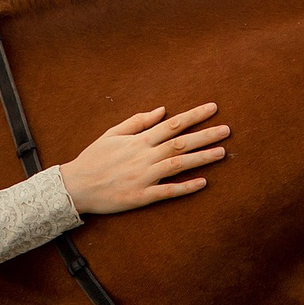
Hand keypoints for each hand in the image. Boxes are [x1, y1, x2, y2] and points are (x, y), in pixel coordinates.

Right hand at [59, 104, 228, 215]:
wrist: (76, 186)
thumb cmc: (94, 158)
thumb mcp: (112, 134)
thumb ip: (138, 121)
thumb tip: (162, 110)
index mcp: (138, 140)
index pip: (172, 124)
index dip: (194, 116)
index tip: (212, 108)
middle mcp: (144, 157)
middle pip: (180, 142)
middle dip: (205, 135)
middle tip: (227, 130)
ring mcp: (144, 177)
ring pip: (178, 164)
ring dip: (201, 158)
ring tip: (222, 152)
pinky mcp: (141, 196)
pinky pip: (167, 191)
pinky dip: (185, 187)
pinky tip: (203, 183)